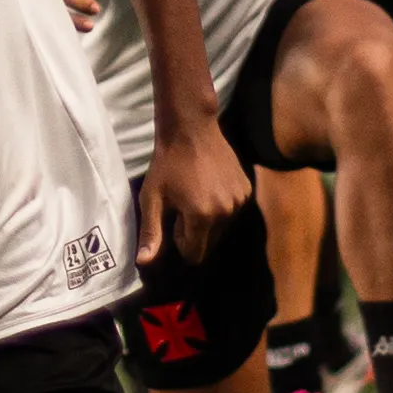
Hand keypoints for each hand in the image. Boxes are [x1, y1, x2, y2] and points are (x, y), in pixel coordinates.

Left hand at [137, 119, 249, 266]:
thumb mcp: (152, 199)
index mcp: (202, 217)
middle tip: (183, 205)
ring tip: (196, 193)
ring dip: (209, 220)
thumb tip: (144, 262)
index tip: (173, 220)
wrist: (191, 129)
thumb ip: (151, 233)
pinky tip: (210, 185)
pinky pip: (232, 211)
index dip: (181, 242)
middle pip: (210, 243)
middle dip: (195, 232)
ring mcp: (240, 200)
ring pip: (222, 228)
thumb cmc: (166, 164)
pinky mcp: (247, 189)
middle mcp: (226, 212)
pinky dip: (221, 206)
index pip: (195, 255)